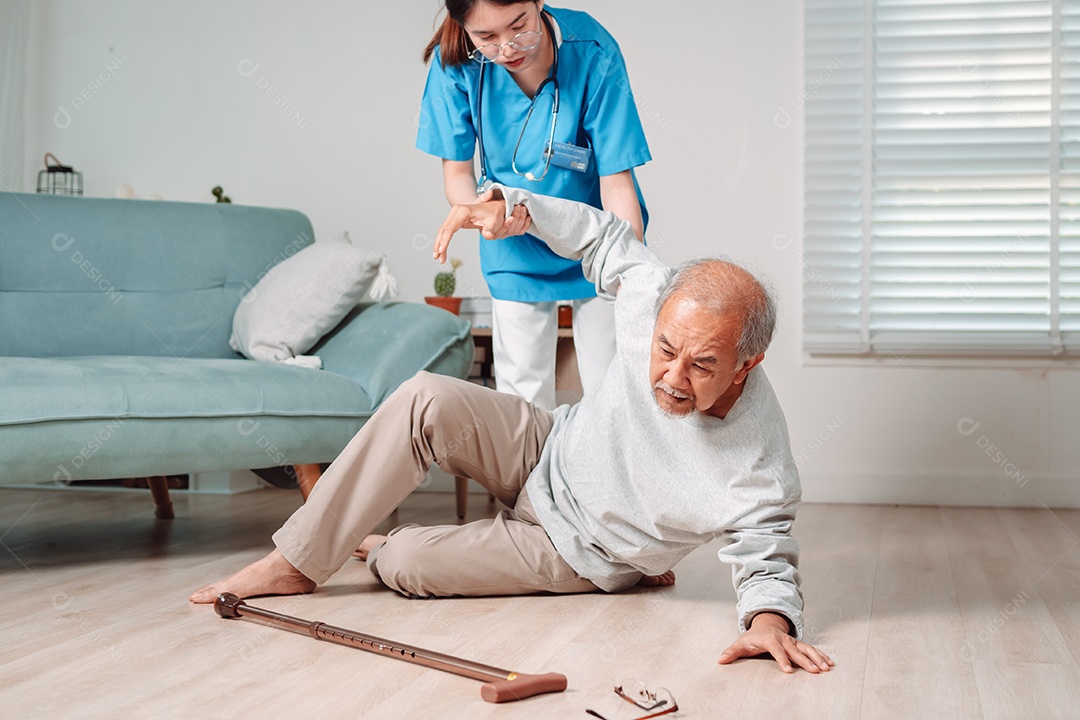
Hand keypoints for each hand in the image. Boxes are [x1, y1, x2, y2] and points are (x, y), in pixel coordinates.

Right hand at [433, 189, 530, 262]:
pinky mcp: (455, 219)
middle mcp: (457, 211)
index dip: (445, 241)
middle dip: (439, 244)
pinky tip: (441, 251)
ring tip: (437, 257)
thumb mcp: (494, 222)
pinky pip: (447, 231)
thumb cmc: (494, 215)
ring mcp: (455, 214)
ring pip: (443, 230)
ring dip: (439, 244)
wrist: (494, 206)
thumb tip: (488, 236)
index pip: (450, 228)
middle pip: (443, 229)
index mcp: (464, 211)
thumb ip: (490, 230)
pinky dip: (443, 240)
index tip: (441, 251)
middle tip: (437, 257)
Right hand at [473, 188, 531, 239]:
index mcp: (488, 230)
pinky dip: (526, 224)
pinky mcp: (511, 231)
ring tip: (523, 208)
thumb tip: (490, 193)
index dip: (506, 225)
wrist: (481, 213)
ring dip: (521, 218)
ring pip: (516, 230)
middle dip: (517, 218)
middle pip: (510, 230)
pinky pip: (520, 231)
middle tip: (519, 207)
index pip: (499, 232)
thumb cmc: (480, 209)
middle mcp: (497, 234)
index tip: (511, 217)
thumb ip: (484, 198)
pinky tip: (527, 217)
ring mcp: (505, 233)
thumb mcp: (480, 202)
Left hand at [717, 612, 832, 673]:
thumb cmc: (753, 637)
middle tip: (814, 671)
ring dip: (817, 658)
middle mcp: (783, 639)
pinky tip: (829, 663)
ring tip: (826, 668)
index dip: (782, 659)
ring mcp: (792, 641)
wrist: (765, 624)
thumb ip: (731, 652)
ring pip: (806, 649)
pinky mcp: (799, 644)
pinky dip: (821, 655)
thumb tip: (720, 659)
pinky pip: (812, 649)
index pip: (776, 650)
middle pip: (795, 650)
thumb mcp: (741, 643)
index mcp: (769, 639)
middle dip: (805, 661)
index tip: (788, 670)